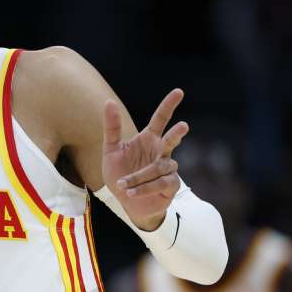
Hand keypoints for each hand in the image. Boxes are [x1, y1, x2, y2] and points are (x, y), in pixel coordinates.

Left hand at [102, 89, 188, 229]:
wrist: (124, 200)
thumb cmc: (120, 172)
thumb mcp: (110, 150)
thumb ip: (111, 127)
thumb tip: (108, 101)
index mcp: (149, 139)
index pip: (160, 119)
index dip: (169, 105)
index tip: (178, 91)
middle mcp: (161, 151)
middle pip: (172, 139)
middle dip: (177, 133)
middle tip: (183, 125)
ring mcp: (168, 168)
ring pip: (159, 167)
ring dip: (139, 176)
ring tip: (122, 184)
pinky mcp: (171, 185)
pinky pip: (161, 183)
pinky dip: (144, 188)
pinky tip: (131, 192)